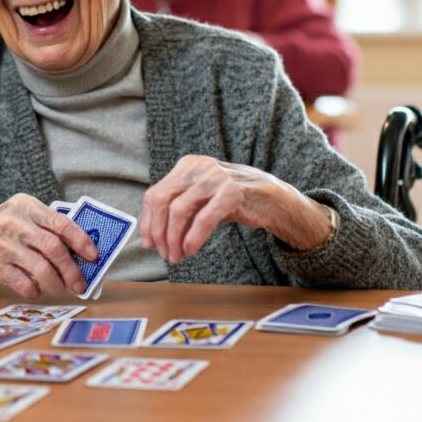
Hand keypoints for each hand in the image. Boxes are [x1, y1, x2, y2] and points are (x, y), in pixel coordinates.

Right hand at [0, 196, 98, 298]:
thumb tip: (78, 252)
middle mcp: (15, 222)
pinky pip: (22, 282)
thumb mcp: (19, 215)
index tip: (93, 256)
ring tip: (60, 289)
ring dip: (56, 283)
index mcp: (26, 205)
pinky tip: (37, 291)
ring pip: (41, 268)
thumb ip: (44, 227)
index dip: (81, 241)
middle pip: (54, 249)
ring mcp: (2, 243)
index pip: (61, 223)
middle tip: (80, 283)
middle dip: (72, 270)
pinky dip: (35, 290)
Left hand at [140, 155, 333, 263]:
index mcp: (187, 166)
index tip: (148, 244)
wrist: (273, 199)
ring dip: (174, 238)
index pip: (155, 193)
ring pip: (179, 209)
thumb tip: (151, 236)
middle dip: (158, 231)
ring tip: (177, 256)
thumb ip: (178, 210)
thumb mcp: (201, 199)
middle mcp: (198, 167)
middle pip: (162, 200)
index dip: (148, 221)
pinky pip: (204, 218)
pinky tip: (191, 250)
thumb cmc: (232, 200)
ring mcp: (215, 177)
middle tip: (163, 254)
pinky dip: (193, 237)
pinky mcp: (232, 193)